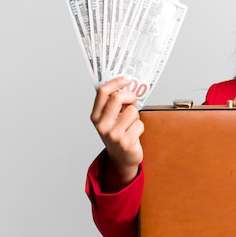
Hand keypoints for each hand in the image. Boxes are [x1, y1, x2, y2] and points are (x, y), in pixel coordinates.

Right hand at [90, 76, 143, 190]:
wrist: (122, 158)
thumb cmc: (118, 133)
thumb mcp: (110, 118)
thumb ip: (114, 104)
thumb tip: (127, 83)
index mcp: (95, 116)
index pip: (103, 92)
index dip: (116, 82)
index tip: (128, 78)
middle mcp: (101, 125)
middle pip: (118, 97)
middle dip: (130, 97)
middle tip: (133, 103)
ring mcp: (113, 135)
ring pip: (132, 111)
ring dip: (136, 116)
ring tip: (130, 124)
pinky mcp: (125, 142)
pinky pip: (139, 124)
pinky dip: (140, 127)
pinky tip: (134, 134)